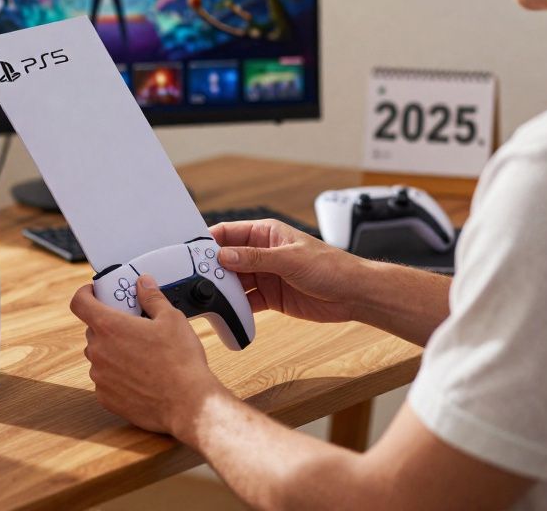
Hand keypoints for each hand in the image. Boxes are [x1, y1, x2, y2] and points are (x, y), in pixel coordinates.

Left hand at [69, 274, 226, 434]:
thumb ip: (152, 297)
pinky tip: (140, 376)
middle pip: (93, 330)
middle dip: (110, 326)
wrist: (188, 404)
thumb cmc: (180, 362)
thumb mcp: (172, 319)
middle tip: (132, 327)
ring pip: (100, 356)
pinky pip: (105, 379)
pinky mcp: (105, 397)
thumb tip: (144, 284)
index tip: (95, 293)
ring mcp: (100, 376)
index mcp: (109, 327)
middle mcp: (98, 351)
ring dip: (113, 352)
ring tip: (141, 355)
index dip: (86, 294)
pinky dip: (117, 375)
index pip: (80, 302)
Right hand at [211, 219, 368, 323]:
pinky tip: (229, 312)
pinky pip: (246, 301)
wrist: (354, 294)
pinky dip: (236, 307)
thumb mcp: (290, 259)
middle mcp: (262, 252)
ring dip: (223, 290)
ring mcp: (265, 275)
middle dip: (213, 269)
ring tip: (209, 299)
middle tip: (197, 281)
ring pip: (235, 281)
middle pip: (227, 259)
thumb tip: (224, 256)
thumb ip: (255, 258)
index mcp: (265, 233)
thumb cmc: (331, 266)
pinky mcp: (270, 296)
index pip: (228, 233)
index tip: (192, 253)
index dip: (209, 241)